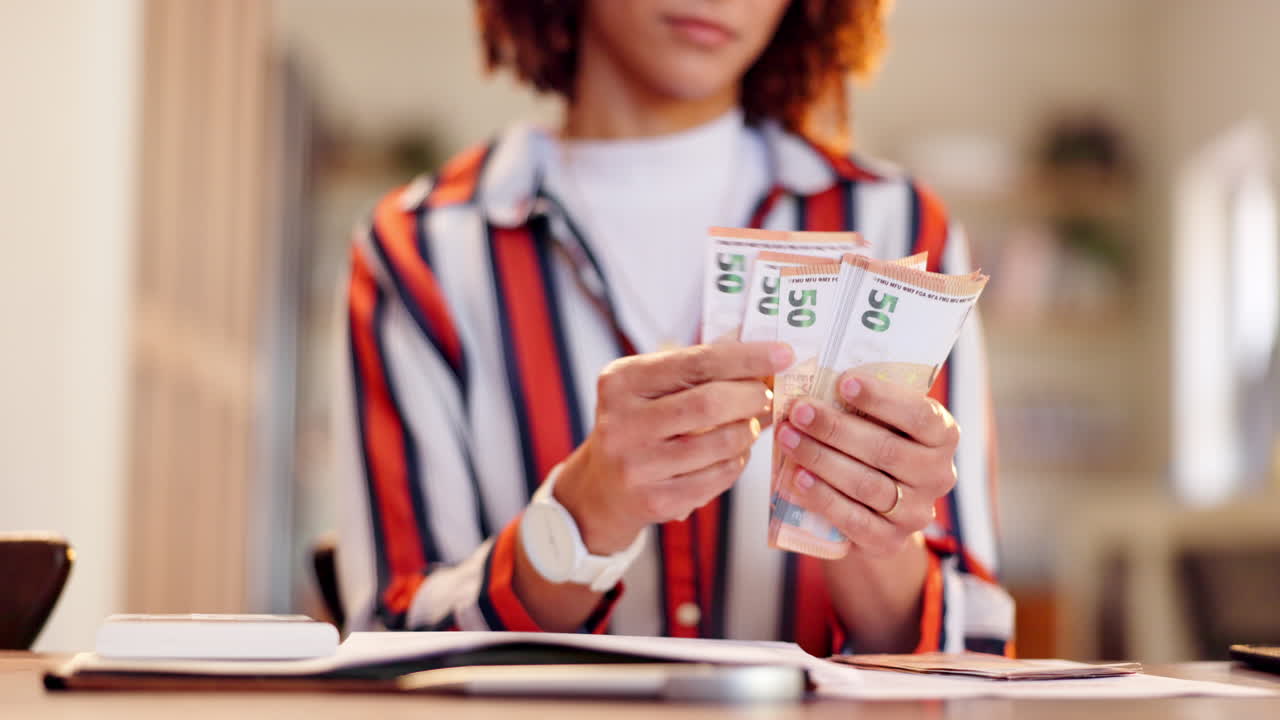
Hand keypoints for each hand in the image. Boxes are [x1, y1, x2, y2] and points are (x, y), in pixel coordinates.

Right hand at [554, 342, 790, 553]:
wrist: (602, 489)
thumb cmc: (639, 426)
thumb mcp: (648, 388)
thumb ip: (695, 372)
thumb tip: (762, 362)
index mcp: (621, 382)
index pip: (696, 362)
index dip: (746, 358)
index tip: (782, 354)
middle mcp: (622, 423)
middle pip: (709, 403)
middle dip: (750, 397)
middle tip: (767, 396)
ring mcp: (637, 466)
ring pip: (719, 444)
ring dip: (747, 432)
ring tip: (750, 426)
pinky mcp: (655, 501)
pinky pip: (717, 478)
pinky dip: (737, 463)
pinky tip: (734, 454)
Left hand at [774, 371, 958, 555]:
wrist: (879, 514)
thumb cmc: (875, 447)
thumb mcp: (882, 423)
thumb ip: (864, 405)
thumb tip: (818, 377)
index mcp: (943, 435)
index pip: (919, 416)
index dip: (882, 399)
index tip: (843, 382)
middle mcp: (938, 474)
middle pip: (885, 450)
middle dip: (835, 428)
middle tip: (799, 410)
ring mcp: (916, 512)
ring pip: (866, 484)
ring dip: (821, 459)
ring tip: (788, 438)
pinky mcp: (890, 541)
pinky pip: (854, 520)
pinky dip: (823, 498)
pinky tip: (797, 478)